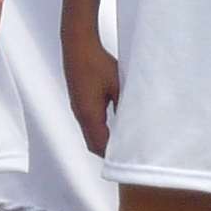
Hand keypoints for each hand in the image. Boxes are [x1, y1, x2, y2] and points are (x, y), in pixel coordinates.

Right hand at [62, 26, 121, 155]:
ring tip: (121, 146)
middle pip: (93, 144)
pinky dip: (99, 131)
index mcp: (89, 113)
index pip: (100, 145)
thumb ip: (124, 106)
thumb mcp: (117, 86)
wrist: (78, 47)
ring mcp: (77, 109)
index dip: (113, 157)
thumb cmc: (97, 63)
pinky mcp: (78, 102)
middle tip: (126, 158)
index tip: (126, 163)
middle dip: (108, 153)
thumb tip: (133, 123)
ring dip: (103, 142)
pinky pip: (88, 124)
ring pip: (89, 135)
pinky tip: (113, 127)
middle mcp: (80, 114)